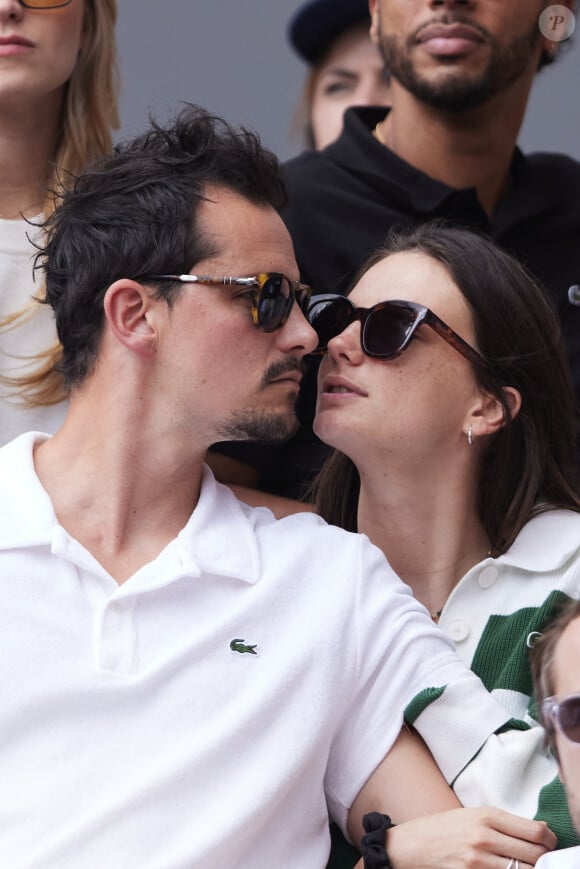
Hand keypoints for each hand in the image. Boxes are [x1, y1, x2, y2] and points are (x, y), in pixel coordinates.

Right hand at [384, 807, 555, 868]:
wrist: (409, 846)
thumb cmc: (441, 829)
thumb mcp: (470, 815)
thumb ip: (500, 822)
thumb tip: (535, 832)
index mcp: (486, 815)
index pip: (535, 830)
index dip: (550, 840)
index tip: (550, 843)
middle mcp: (484, 836)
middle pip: (534, 853)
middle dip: (544, 858)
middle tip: (542, 859)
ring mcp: (478, 860)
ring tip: (524, 866)